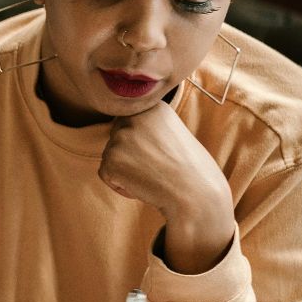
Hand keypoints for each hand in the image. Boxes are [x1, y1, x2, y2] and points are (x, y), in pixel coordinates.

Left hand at [101, 103, 233, 271]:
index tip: (163, 155)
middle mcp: (135, 117)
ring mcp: (121, 137)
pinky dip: (120, 185)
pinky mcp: (111, 159)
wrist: (196, 193)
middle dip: (131, 155)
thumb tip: (120, 132)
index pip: (131, 124)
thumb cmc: (190, 170)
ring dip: (126, 171)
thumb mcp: (172, 134)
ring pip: (110, 156)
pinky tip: (144, 185)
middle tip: (157, 167)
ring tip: (154, 176)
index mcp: (153, 107)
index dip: (143, 145)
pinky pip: (105, 174)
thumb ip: (148, 128)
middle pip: (117, 138)